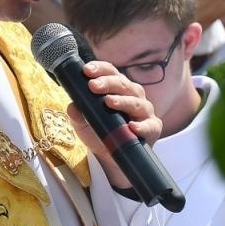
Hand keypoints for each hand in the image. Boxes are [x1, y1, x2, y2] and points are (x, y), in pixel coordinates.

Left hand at [67, 61, 161, 188]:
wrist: (112, 157)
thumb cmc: (100, 132)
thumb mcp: (83, 124)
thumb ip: (77, 114)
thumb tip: (72, 107)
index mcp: (118, 88)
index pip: (111, 72)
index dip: (100, 68)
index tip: (86, 70)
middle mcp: (134, 96)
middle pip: (123, 84)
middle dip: (108, 83)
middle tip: (93, 85)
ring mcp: (144, 111)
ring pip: (136, 102)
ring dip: (123, 101)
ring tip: (109, 102)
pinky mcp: (152, 128)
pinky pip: (149, 126)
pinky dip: (141, 126)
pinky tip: (131, 126)